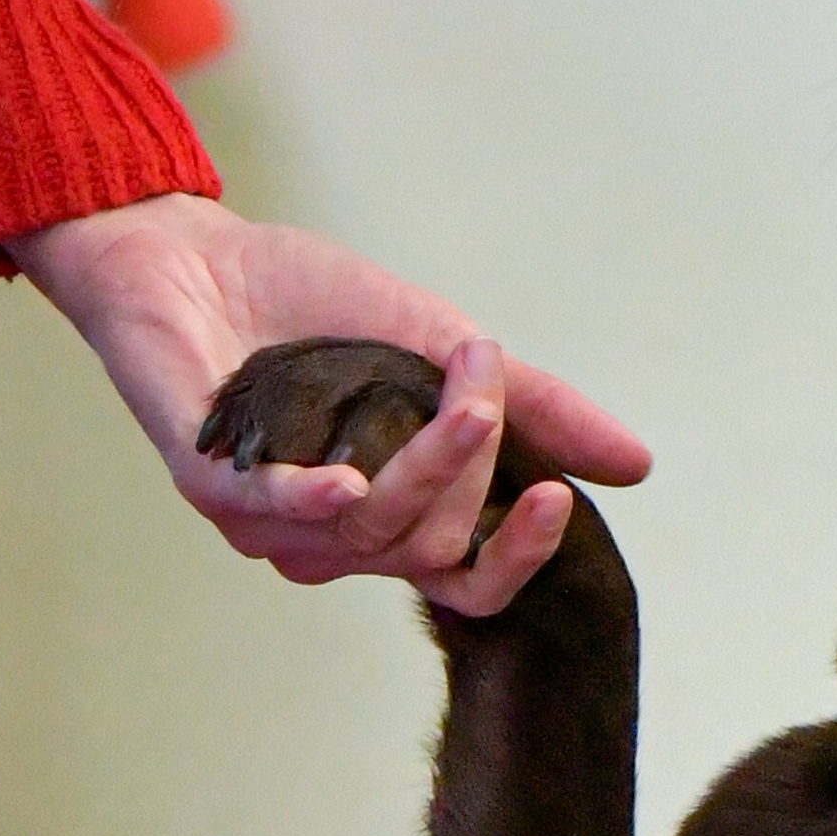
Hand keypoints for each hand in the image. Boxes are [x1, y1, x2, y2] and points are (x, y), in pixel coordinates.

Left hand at [9, 193, 648, 615]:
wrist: (199, 253)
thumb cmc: (315, 303)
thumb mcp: (445, 345)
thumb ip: (532, 406)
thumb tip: (637, 466)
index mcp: (394, 511)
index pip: (468, 582)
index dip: (517, 558)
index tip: (557, 501)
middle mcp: (335, 533)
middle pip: (432, 547)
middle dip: (474, 467)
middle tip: (484, 380)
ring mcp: (271, 519)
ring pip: (372, 531)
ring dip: (427, 461)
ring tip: (460, 378)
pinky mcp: (211, 484)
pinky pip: (273, 514)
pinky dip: (314, 499)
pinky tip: (347, 480)